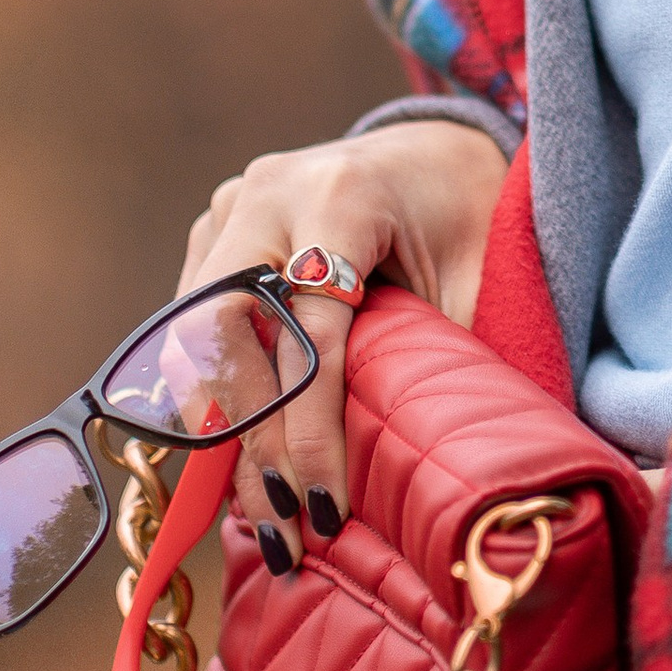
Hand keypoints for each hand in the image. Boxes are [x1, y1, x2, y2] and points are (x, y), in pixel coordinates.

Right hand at [177, 122, 508, 564]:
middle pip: (223, 328)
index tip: (323, 509)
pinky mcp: (214, 231)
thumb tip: (413, 476)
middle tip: (278, 518)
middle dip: (246, 434)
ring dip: (222, 428)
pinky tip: (245, 460)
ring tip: (261, 514)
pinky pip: (194, 323)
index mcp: (343, 195)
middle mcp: (271, 191)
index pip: (309, 331)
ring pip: (193, 333)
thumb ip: (439, 356)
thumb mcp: (478, 280)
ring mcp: (232, 207)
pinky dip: (216, 395)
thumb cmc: (469, 219)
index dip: (310, 429)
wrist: (437, 152)